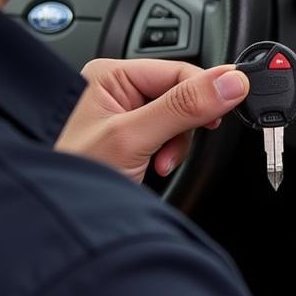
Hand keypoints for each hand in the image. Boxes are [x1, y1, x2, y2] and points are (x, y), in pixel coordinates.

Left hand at [56, 58, 248, 182]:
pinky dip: (169, 156)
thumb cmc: (72, 177)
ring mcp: (124, 118)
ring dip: (176, 145)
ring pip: (178, 119)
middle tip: (173, 148)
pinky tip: (154, 168)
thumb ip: (183, 107)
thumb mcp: (133, 138)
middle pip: (182, 94)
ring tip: (158, 164)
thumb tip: (229, 82)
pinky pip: (168, 139)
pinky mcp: (132, 143)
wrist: (64, 226)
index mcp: (110, 76)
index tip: (231, 107)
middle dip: (185, 127)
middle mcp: (116, 91)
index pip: (178, 69)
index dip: (206, 91)